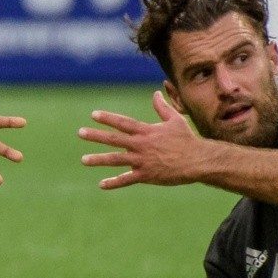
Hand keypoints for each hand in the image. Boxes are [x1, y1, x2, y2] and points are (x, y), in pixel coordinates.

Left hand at [78, 91, 198, 188]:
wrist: (198, 160)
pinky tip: (102, 184)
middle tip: (80, 133)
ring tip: (83, 159)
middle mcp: (141, 145)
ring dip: (98, 160)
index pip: (123, 123)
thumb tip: (155, 93)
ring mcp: (142, 161)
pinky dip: (114, 182)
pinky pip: (127, 179)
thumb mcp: (175, 119)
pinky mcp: (146, 175)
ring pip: (116, 160)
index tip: (93, 115)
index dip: (108, 118)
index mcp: (146, 131)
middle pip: (114, 139)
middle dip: (96, 136)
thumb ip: (162, 107)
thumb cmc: (187, 139)